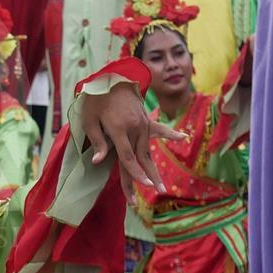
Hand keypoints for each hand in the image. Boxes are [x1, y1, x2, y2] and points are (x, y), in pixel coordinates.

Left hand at [81, 82, 185, 202]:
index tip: (144, 185)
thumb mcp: (89, 120)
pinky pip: (159, 129)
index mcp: (119, 129)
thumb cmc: (96, 101)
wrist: (109, 79)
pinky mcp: (146, 120)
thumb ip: (97, 142)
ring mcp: (142, 124)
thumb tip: (98, 162)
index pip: (128, 157)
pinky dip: (170, 133)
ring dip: (153, 170)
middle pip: (140, 158)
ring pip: (148, 151)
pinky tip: (182, 137)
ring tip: (162, 187)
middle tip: (155, 193)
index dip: (135, 173)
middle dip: (146, 178)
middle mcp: (134, 128)